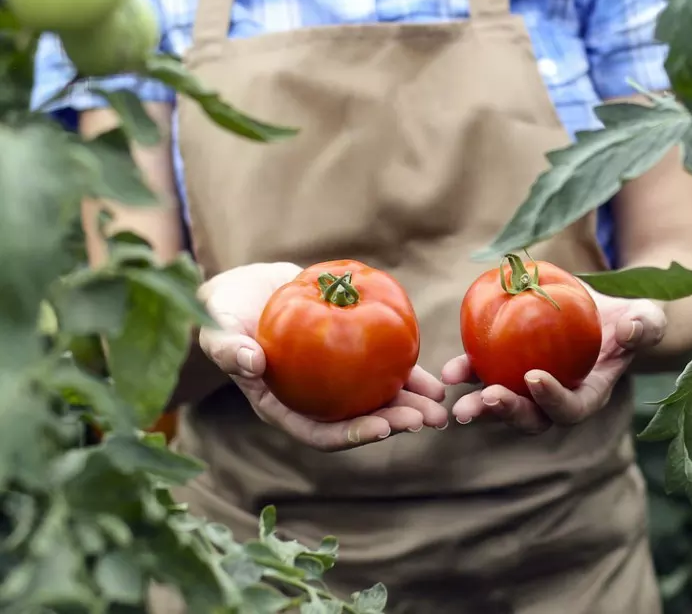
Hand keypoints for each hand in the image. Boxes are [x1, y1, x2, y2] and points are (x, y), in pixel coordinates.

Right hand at [197, 262, 448, 451]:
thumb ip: (228, 350)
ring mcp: (334, 378)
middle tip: (429, 419)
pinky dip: (405, 367)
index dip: (352, 434)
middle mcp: (315, 399)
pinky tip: (433, 372)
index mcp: (284, 407)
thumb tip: (251, 363)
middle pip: (358, 418)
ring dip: (411, 402)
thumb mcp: (217, 331)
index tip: (383, 428)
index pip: (321, 431)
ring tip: (441, 404)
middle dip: (395, 421)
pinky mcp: (349, 351)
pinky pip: (380, 363)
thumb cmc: (224, 315)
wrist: (244, 290)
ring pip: (377, 395)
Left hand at [443, 292, 666, 433]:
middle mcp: (556, 398)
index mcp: (590, 393)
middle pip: (532, 417)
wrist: (603, 308)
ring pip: (502, 403)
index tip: (534, 378)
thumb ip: (646, 326)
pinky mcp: (509, 366)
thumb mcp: (647, 318)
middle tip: (486, 399)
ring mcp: (529, 386)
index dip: (553, 400)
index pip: (571, 408)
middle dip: (507, 412)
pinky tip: (450, 370)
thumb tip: (629, 329)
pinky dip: (467, 373)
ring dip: (478, 403)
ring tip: (456, 396)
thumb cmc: (630, 318)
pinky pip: (486, 374)